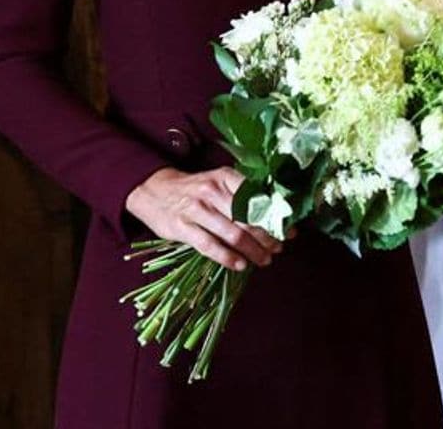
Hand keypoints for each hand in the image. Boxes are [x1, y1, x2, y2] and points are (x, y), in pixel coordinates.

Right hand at [125, 166, 285, 270]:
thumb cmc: (194, 189)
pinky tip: (241, 265)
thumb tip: (274, 214)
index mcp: (225, 177)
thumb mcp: (218, 182)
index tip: (290, 231)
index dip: (276, 217)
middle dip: (268, 237)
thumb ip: (242, 195)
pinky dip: (228, 258)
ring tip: (264, 259)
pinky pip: (210, 246)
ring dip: (253, 250)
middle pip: (248, 219)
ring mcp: (196, 210)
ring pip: (233, 234)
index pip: (258, 199)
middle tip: (278, 248)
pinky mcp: (182, 228)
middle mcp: (212, 191)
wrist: (153, 190)